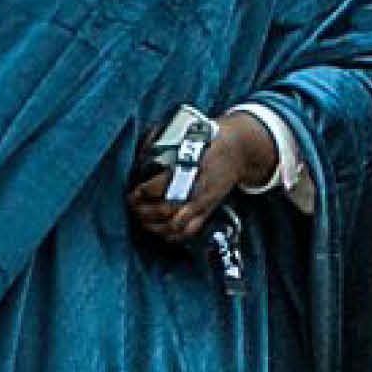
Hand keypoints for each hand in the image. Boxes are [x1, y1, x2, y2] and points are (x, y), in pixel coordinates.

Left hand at [123, 110, 274, 250]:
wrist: (238, 151)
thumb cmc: (210, 141)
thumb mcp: (188, 135)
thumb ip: (163, 143)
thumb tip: (141, 153)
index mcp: (189, 170)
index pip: (160, 187)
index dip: (142, 193)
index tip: (132, 192)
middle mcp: (196, 189)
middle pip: (165, 210)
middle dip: (144, 212)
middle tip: (133, 207)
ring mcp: (203, 203)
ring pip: (175, 225)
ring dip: (155, 226)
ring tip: (143, 220)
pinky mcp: (208, 211)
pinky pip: (189, 232)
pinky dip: (173, 236)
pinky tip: (161, 231)